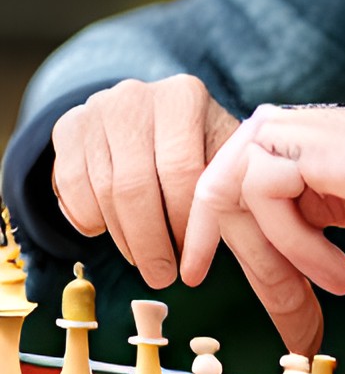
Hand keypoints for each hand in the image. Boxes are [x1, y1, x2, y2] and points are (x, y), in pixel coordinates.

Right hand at [51, 76, 238, 288]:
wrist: (146, 114)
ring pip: (104, 192)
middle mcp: (137, 96)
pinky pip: (71, 188)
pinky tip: (110, 231)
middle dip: (151, 242)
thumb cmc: (196, 143)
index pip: (184, 171)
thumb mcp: (219, 152)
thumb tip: (247, 243)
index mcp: (184, 96)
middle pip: (137, 186)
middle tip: (162, 277)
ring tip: (143, 260)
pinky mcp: (69, 127)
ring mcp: (97, 109)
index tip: (192, 261)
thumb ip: (231, 186)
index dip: (185, 224)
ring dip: (124, 238)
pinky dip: (90, 220)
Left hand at [180, 105, 344, 354]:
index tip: (195, 269)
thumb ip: (288, 217)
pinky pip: (269, 203)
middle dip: (222, 246)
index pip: (222, 179)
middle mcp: (278, 124)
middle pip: (218, 188)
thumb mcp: (326, 207)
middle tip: (224, 287)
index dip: (201, 226)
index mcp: (282, 136)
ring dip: (281, 256)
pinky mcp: (298, 143)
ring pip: (241, 199)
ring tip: (333, 281)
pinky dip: (303, 247)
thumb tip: (261, 266)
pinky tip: (339, 268)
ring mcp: (287, 128)